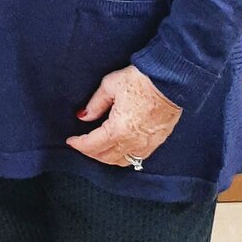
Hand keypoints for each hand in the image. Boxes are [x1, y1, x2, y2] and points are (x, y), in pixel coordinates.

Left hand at [65, 65, 181, 166]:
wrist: (171, 82)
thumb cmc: (141, 81)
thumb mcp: (110, 86)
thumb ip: (95, 104)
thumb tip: (83, 116)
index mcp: (118, 129)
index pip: (93, 145)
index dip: (79, 144)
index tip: (71, 141)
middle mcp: (133, 142)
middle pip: (106, 157)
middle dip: (91, 152)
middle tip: (81, 144)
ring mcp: (146, 145)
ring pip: (122, 161)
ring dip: (107, 157)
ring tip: (97, 148)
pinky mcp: (157, 142)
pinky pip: (137, 158)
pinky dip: (124, 157)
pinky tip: (118, 149)